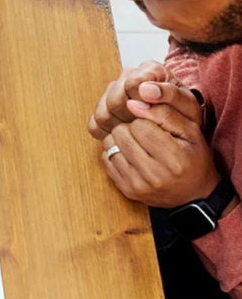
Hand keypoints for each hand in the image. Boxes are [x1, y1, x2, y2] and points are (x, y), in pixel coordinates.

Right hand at [88, 62, 185, 140]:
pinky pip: (94, 125)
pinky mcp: (101, 110)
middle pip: (114, 99)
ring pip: (102, 114)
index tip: (153, 113)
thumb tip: (144, 89)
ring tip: (139, 132)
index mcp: (151, 69)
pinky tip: (126, 135)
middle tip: (148, 127)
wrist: (178, 128)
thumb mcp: (186, 106)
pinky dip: (109, 134)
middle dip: (132, 118)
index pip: (131, 84)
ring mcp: (112, 92)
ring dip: (121, 127)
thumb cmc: (184, 117)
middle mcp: (128, 76)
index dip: (141, 102)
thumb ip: (169, 94)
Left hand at [100, 80, 219, 207]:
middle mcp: (155, 175)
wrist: (193, 194)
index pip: (140, 125)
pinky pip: (105, 158)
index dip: (144, 119)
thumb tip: (132, 103)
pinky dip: (115, 151)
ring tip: (137, 142)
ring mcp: (138, 185)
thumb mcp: (190, 131)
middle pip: (122, 133)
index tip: (153, 125)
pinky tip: (131, 154)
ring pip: (110, 144)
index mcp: (174, 159)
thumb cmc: (193, 157)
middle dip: (130, 127)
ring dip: (120, 138)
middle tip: (144, 133)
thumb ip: (165, 113)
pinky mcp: (126, 190)